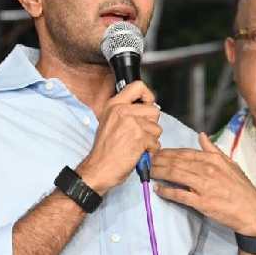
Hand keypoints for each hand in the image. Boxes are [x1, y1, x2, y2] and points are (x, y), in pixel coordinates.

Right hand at [77, 80, 160, 194]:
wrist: (98, 168)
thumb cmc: (104, 151)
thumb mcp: (109, 122)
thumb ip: (125, 112)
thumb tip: (146, 107)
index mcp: (114, 105)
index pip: (138, 86)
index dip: (148, 95)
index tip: (147, 104)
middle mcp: (122, 111)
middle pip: (154, 110)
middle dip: (151, 125)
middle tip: (139, 134)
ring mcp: (131, 123)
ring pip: (157, 128)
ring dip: (150, 140)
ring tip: (136, 145)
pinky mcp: (139, 137)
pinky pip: (156, 142)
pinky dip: (150, 151)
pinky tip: (137, 153)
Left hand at [152, 132, 255, 234]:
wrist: (253, 212)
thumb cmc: (242, 189)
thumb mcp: (230, 164)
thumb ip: (213, 150)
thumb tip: (201, 135)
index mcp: (213, 160)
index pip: (184, 153)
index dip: (167, 152)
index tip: (154, 152)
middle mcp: (207, 170)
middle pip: (176, 162)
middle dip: (158, 160)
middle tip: (145, 160)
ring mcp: (204, 186)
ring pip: (175, 175)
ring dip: (158, 172)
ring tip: (147, 171)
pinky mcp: (202, 202)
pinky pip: (179, 194)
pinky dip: (166, 191)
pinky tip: (157, 189)